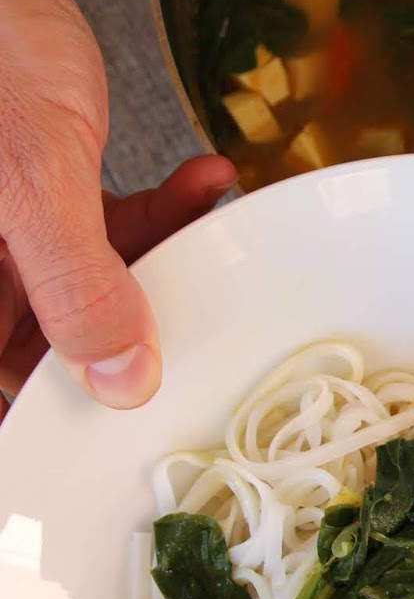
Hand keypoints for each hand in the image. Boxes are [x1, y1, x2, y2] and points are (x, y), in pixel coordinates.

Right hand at [0, 0, 234, 413]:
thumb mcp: (30, 174)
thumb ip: (74, 282)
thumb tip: (121, 379)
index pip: (5, 390)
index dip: (54, 418)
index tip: (138, 424)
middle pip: (44, 348)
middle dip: (131, 329)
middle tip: (204, 314)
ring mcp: (0, 240)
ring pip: (83, 292)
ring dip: (158, 258)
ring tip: (208, 216)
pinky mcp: (34, 199)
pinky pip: (94, 232)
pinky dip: (151, 212)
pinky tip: (199, 180)